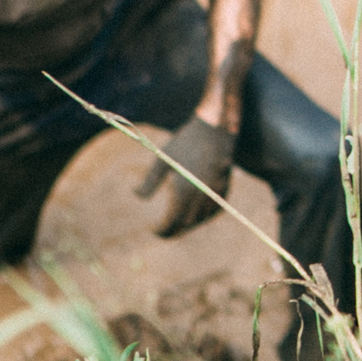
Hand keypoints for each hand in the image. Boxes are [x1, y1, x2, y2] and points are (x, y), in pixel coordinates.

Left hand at [135, 117, 238, 238]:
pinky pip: (215, 210)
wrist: (214, 128)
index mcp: (183, 191)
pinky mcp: (225, 187)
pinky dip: (204, 216)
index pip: (172, 222)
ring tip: (178, 224)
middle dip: (174, 230)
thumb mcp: (162, 160)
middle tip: (163, 232)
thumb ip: (149, 182)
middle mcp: (200, 195)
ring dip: (189, 224)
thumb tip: (136, 196)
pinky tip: (196, 214)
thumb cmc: (185, 142)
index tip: (153, 230)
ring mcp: (215, 192)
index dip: (162, 230)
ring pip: (202, 218)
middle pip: (187, 224)